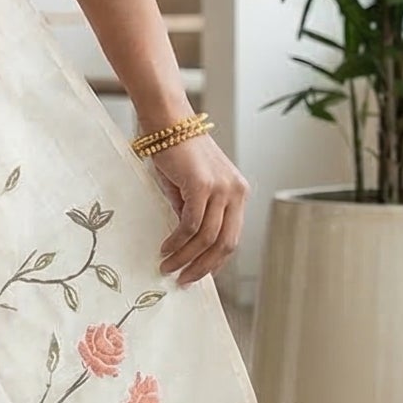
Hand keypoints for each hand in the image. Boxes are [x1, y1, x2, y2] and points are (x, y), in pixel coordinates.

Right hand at [150, 134, 247, 285]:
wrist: (168, 121)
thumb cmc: (175, 152)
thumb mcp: (189, 187)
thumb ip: (193, 212)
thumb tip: (186, 242)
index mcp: (237, 192)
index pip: (232, 237)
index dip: (215, 261)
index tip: (197, 274)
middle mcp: (236, 191)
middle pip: (225, 243)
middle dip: (203, 267)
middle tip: (183, 280)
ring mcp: (222, 188)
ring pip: (207, 237)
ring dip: (186, 258)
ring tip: (167, 268)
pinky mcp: (203, 185)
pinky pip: (191, 224)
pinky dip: (177, 241)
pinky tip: (165, 248)